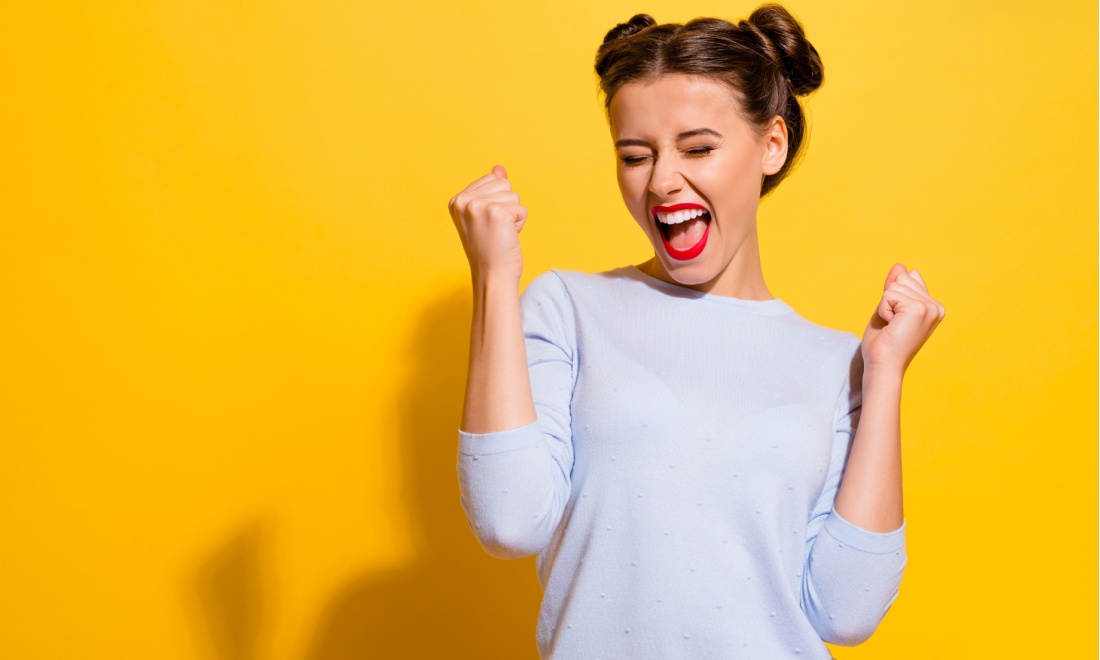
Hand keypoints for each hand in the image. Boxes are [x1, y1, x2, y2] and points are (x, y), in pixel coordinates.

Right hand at [448, 165, 527, 281]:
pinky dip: (520, 224)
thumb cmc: (490, 249)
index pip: (491, 179)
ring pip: (514, 195)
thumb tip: (499, 168)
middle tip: (495, 230)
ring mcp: (478, 206)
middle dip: (506, 207)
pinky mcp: (496, 213)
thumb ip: (491, 189)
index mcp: (456, 200)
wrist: (492, 275)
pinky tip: (507, 238)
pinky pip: (522, 209)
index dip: (497, 202)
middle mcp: (463, 201)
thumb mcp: (486, 215)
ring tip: (500, 234)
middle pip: (504, 184)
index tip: (487, 224)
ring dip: (513, 216)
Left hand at [861, 263, 944, 374]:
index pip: (909, 278)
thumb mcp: (888, 310)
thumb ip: (895, 288)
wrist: (883, 366)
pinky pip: (888, 294)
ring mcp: (929, 307)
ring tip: (892, 326)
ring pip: (894, 286)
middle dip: (888, 299)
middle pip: (902, 278)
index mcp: (933, 307)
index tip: (896, 320)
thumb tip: (900, 265)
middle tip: (892, 324)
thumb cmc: (883, 344)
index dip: (893, 296)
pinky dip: (883, 309)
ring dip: (885, 306)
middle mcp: (936, 306)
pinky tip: (890, 326)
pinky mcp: (918, 309)